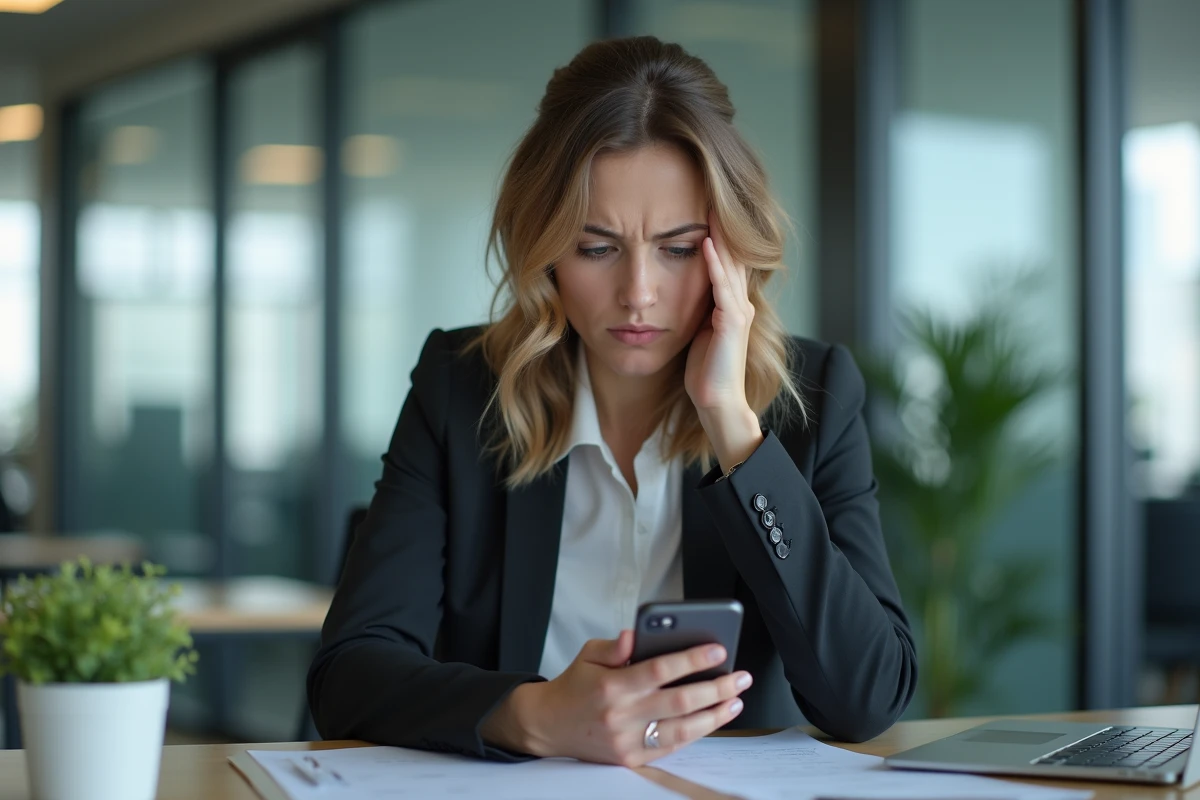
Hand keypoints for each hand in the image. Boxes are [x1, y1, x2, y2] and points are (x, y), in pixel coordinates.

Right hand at [482, 630, 750, 765]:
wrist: (550, 725)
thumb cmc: (576, 685)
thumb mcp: (588, 654)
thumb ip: (614, 646)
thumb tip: (634, 635)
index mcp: (612, 685)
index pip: (660, 670)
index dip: (691, 660)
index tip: (717, 649)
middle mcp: (621, 715)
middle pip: (679, 702)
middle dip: (716, 688)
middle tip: (740, 677)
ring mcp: (627, 740)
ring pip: (682, 730)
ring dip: (715, 715)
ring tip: (735, 700)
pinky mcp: (631, 758)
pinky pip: (672, 747)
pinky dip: (696, 733)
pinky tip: (713, 719)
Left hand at [684, 210, 762, 470]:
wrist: (717, 403)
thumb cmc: (703, 373)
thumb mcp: (696, 332)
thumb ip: (693, 310)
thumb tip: (672, 291)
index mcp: (731, 304)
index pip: (725, 260)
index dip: (715, 232)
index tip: (699, 205)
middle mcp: (739, 303)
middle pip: (732, 254)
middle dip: (720, 224)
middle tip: (708, 190)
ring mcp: (739, 312)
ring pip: (731, 264)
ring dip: (720, 234)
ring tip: (708, 205)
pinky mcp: (733, 324)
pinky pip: (723, 287)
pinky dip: (715, 264)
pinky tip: (705, 243)